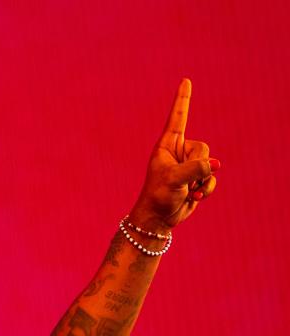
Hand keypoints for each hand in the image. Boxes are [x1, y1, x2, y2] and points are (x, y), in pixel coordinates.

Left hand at [129, 78, 219, 232]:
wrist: (159, 218)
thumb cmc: (158, 196)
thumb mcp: (174, 180)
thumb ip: (195, 168)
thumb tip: (215, 166)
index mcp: (167, 146)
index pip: (177, 118)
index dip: (182, 99)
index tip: (185, 80)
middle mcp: (179, 152)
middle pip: (202, 148)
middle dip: (196, 166)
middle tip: (180, 180)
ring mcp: (189, 165)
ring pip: (210, 163)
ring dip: (201, 180)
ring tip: (185, 190)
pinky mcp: (197, 177)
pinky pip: (212, 177)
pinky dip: (206, 188)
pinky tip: (194, 196)